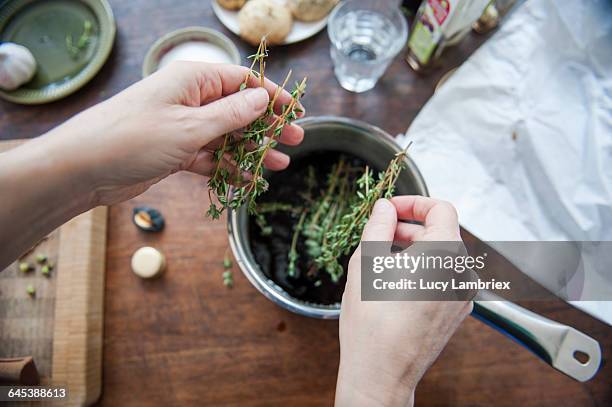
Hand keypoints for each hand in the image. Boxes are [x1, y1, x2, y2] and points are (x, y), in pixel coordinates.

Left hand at [0, 62, 303, 268]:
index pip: (242, 81)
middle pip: (238, 109)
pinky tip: (248, 180)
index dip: (271, 95)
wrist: (83, 169)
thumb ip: (230, 114)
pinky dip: (228, 168)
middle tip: (296, 140)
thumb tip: (262, 98)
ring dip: (251, 151)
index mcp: (192, 80)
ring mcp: (182, 126)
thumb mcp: (189, 126)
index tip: (295, 112)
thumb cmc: (133, 138)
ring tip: (278, 165)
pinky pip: (210, 157)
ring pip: (226, 136)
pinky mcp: (174, 151)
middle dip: (267, 126)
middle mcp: (189, 100)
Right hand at [335, 196, 472, 406]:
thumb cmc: (371, 322)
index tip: (391, 209)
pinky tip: (394, 283)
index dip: (414, 203)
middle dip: (409, 228)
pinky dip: (422, 271)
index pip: (441, 209)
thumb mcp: (366, 263)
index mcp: (445, 255)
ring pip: (441, 257)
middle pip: (441, 233)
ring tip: (381, 261)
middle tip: (379, 234)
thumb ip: (378, 226)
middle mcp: (462, 273)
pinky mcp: (456, 312)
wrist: (381, 373)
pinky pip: (442, 279)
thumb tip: (385, 207)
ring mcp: (462, 295)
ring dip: (414, 250)